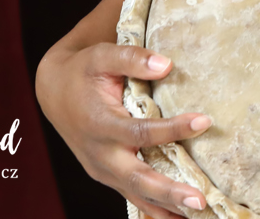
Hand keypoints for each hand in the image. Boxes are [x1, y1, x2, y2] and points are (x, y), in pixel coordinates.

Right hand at [35, 41, 211, 218]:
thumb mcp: (102, 55)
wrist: (54, 91)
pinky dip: (155, 209)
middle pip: (137, 178)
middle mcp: (100, 154)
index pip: (140, 132)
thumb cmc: (83, 70)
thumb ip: (131, 58)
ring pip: (136, 194)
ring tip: (199, 214)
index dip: (172, 129)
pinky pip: (133, 196)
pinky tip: (180, 218)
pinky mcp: (108, 175)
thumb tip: (166, 64)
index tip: (205, 121)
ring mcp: (103, 169)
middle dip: (169, 191)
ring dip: (166, 208)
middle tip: (200, 199)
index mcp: (100, 124)